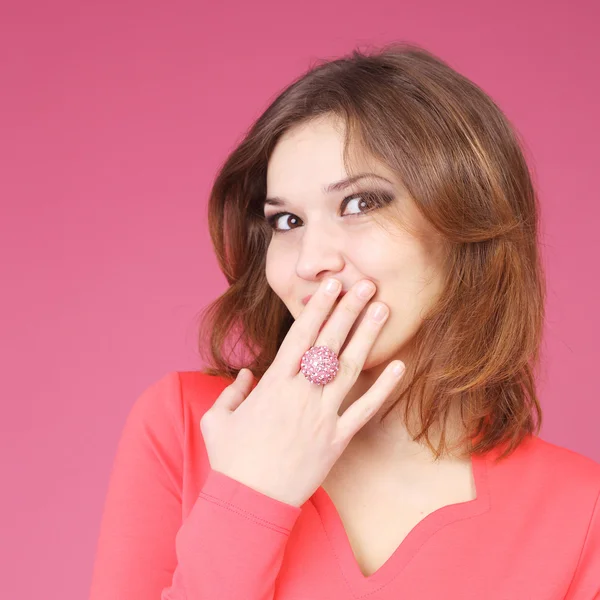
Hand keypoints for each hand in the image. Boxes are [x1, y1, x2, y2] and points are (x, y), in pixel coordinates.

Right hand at [199, 277, 405, 507]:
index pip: (300, 337)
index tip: (332, 286)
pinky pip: (364, 409)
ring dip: (366, 336)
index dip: (318, 308)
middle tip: (365, 283)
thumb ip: (232, 392)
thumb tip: (247, 373)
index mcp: (272, 385)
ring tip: (382, 309)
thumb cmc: (231, 460)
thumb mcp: (217, 420)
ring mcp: (322, 416)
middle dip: (348, 310)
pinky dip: (383, 388)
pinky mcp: (337, 439)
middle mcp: (301, 394)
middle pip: (329, 343)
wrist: (250, 503)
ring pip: (349, 368)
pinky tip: (399, 366)